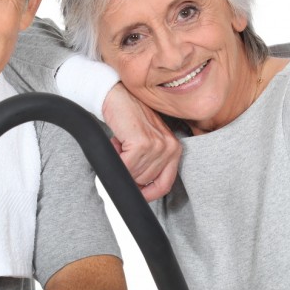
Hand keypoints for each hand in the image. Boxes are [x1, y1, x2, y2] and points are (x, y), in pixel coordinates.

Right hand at [101, 83, 179, 200]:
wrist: (117, 96)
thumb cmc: (129, 119)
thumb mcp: (147, 143)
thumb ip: (148, 164)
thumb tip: (137, 190)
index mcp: (174, 149)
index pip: (164, 185)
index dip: (147, 194)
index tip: (134, 193)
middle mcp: (170, 148)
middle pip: (144, 181)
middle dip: (128, 171)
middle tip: (122, 152)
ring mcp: (158, 146)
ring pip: (134, 175)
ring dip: (120, 163)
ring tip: (120, 144)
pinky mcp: (142, 143)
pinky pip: (125, 167)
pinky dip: (115, 160)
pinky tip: (116, 143)